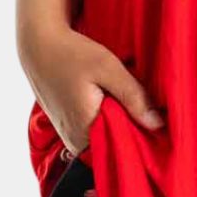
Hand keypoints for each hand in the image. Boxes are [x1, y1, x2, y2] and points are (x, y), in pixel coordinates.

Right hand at [18, 23, 165, 156]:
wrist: (37, 45)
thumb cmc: (72, 54)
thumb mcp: (108, 69)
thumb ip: (133, 97)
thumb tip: (158, 124)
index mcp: (85, 132)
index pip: (122, 150)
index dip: (142, 138)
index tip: (158, 127)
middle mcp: (74, 141)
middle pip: (112, 145)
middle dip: (130, 130)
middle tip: (147, 110)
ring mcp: (68, 135)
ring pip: (102, 138)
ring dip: (117, 123)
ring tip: (129, 103)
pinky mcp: (65, 126)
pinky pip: (91, 131)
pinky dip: (104, 118)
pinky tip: (112, 101)